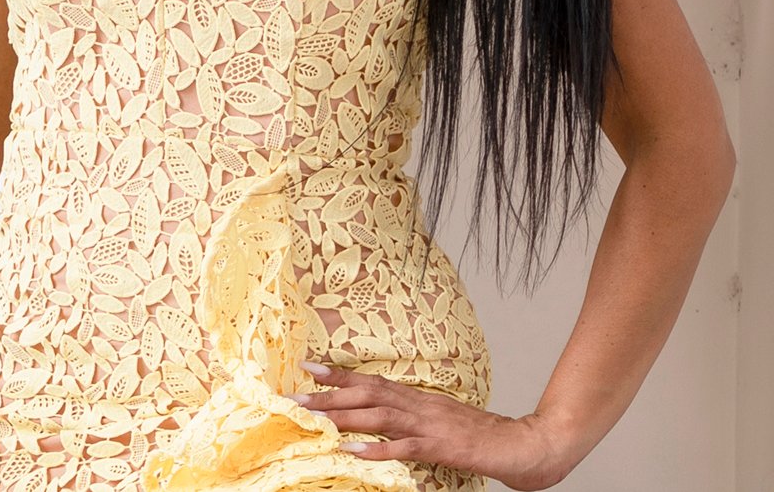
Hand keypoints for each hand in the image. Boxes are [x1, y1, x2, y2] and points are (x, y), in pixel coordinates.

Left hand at [296, 362, 578, 489]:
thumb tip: (382, 417)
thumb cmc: (480, 436)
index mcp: (419, 399)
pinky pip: (404, 447)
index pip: (372, 381)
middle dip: (328, 395)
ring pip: (379, 416)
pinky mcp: (442, 447)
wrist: (524, 444)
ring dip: (342, 417)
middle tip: (293, 397)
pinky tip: (351, 450)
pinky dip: (376, 449)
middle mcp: (420, 406)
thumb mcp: (440, 421)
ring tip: (312, 419)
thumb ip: (413, 418)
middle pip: (367, 395)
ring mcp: (430, 425)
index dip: (340, 374)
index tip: (308, 368)